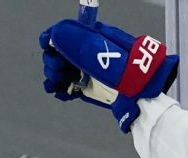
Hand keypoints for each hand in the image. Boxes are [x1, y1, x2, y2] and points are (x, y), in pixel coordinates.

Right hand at [39, 18, 178, 131]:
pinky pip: (63, 89)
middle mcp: (81, 54)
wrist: (139, 92)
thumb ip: (77, 40)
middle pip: (53, 56)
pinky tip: (66, 93)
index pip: (59, 35)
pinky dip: (60, 91)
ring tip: (66, 82)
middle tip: (64, 70)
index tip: (48, 45)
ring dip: (55, 78)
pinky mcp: (84, 88)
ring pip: (56, 73)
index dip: (50, 39)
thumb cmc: (127, 66)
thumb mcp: (102, 47)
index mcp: (86, 39)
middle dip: (54, 63)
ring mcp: (82, 72)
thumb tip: (55, 34)